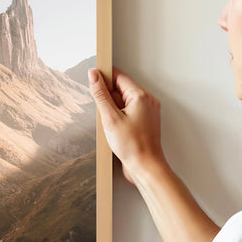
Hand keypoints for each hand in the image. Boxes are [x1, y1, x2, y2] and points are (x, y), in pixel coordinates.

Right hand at [88, 66, 165, 184]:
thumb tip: (94, 75)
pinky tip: (116, 130)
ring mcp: (147, 111)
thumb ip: (101, 94)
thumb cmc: (133, 146)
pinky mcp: (145, 121)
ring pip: (124, 101)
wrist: (145, 167)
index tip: (93, 82)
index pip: (119, 76)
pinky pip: (128, 111)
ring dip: (113, 110)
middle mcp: (147, 101)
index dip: (104, 78)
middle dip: (108, 98)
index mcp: (141, 96)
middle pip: (121, 89)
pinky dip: (119, 117)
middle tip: (105, 115)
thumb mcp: (110, 118)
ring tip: (112, 126)